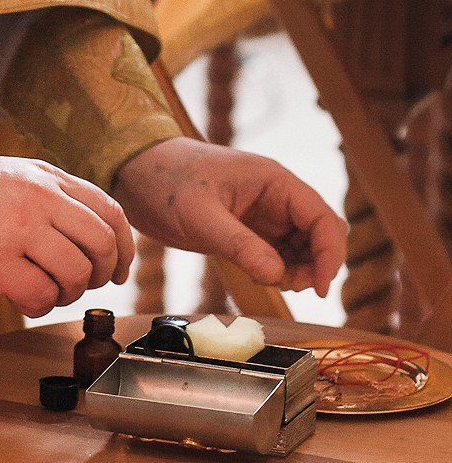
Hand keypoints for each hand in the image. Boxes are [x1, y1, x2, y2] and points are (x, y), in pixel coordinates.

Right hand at [0, 154, 134, 317]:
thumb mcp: (6, 175)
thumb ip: (45, 195)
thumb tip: (81, 232)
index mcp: (45, 177)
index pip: (109, 211)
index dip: (124, 246)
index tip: (119, 269)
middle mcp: (39, 198)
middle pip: (102, 244)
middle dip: (102, 274)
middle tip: (83, 286)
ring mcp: (19, 229)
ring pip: (77, 273)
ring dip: (67, 292)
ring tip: (44, 290)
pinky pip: (41, 295)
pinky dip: (38, 305)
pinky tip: (20, 298)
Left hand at [112, 137, 346, 295]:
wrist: (133, 174)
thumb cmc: (166, 182)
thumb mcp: (201, 216)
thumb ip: (240, 245)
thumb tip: (277, 276)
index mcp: (273, 181)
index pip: (321, 217)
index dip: (330, 253)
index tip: (320, 287)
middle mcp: (275, 196)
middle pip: (319, 233)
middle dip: (316, 263)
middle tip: (291, 287)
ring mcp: (262, 213)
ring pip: (302, 246)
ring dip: (299, 269)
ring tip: (273, 283)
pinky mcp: (247, 230)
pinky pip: (278, 252)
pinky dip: (279, 269)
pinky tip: (263, 278)